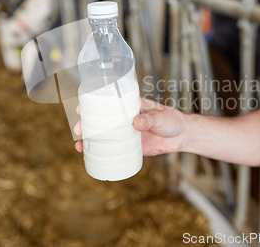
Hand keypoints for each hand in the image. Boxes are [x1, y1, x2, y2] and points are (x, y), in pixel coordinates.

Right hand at [74, 97, 188, 155]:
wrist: (181, 136)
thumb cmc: (171, 120)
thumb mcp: (161, 117)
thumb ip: (150, 120)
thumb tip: (136, 122)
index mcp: (130, 106)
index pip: (108, 103)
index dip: (93, 104)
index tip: (81, 107)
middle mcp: (124, 119)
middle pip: (100, 120)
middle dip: (86, 124)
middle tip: (78, 129)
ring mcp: (125, 133)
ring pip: (104, 135)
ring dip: (90, 140)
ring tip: (79, 145)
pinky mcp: (130, 146)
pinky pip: (113, 149)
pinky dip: (102, 152)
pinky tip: (91, 156)